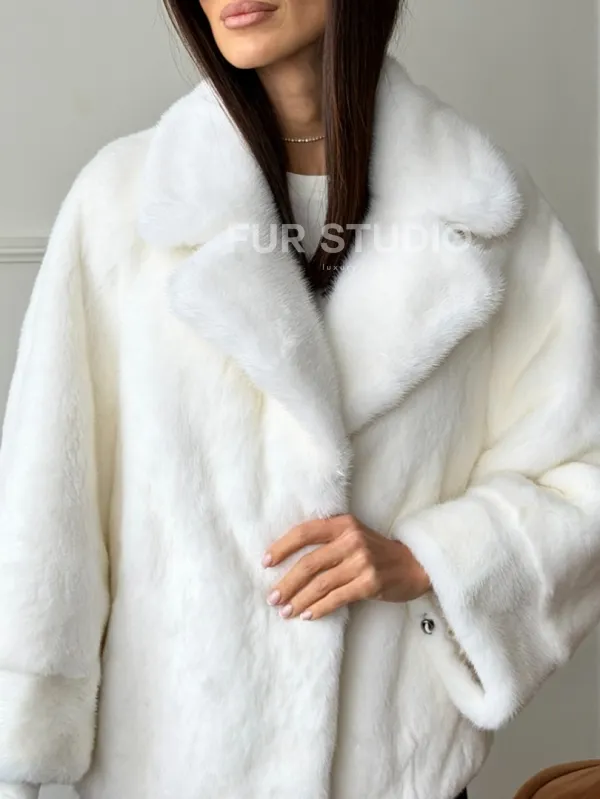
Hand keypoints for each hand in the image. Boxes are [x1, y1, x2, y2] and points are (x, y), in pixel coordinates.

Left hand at [262, 514, 430, 620]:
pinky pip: (337, 598)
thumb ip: (328, 540)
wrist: (414, 564)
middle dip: (286, 583)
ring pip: (320, 584)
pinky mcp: (370, 584)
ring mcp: (362, 562)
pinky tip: (308, 615)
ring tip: (285, 611)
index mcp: (343, 524)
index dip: (282, 547)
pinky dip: (319, 608)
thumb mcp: (353, 535)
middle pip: (309, 563)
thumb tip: (289, 561)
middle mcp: (352, 540)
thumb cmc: (376, 551)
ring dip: (299, 600)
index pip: (305, 532)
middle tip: (272, 597)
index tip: (266, 563)